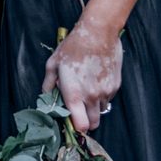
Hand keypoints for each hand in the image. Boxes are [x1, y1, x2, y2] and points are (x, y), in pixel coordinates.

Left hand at [42, 17, 122, 131]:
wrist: (98, 32)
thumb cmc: (74, 46)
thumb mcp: (53, 64)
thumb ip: (48, 84)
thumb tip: (45, 96)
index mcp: (74, 94)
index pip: (79, 125)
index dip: (76, 128)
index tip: (71, 123)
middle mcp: (91, 97)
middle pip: (92, 124)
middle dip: (86, 122)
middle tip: (79, 112)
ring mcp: (106, 92)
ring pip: (101, 111)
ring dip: (94, 108)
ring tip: (87, 91)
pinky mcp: (115, 85)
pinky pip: (108, 99)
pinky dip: (102, 96)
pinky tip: (96, 81)